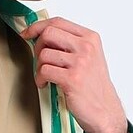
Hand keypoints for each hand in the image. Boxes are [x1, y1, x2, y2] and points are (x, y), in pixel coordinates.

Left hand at [22, 16, 129, 132]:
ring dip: (37, 68)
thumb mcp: (88, 58)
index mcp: (90, 38)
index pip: (58, 22)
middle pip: (48, 33)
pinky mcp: (72, 79)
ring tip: (44, 77)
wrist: (104, 110)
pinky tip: (45, 84)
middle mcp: (86, 47)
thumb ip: (70, 45)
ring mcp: (80, 62)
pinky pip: (44, 71)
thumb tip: (44, 36)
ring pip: (44, 54)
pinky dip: (39, 79)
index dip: (38, 26)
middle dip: (36, 46)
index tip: (28, 33)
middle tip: (38, 61)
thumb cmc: (93, 87)